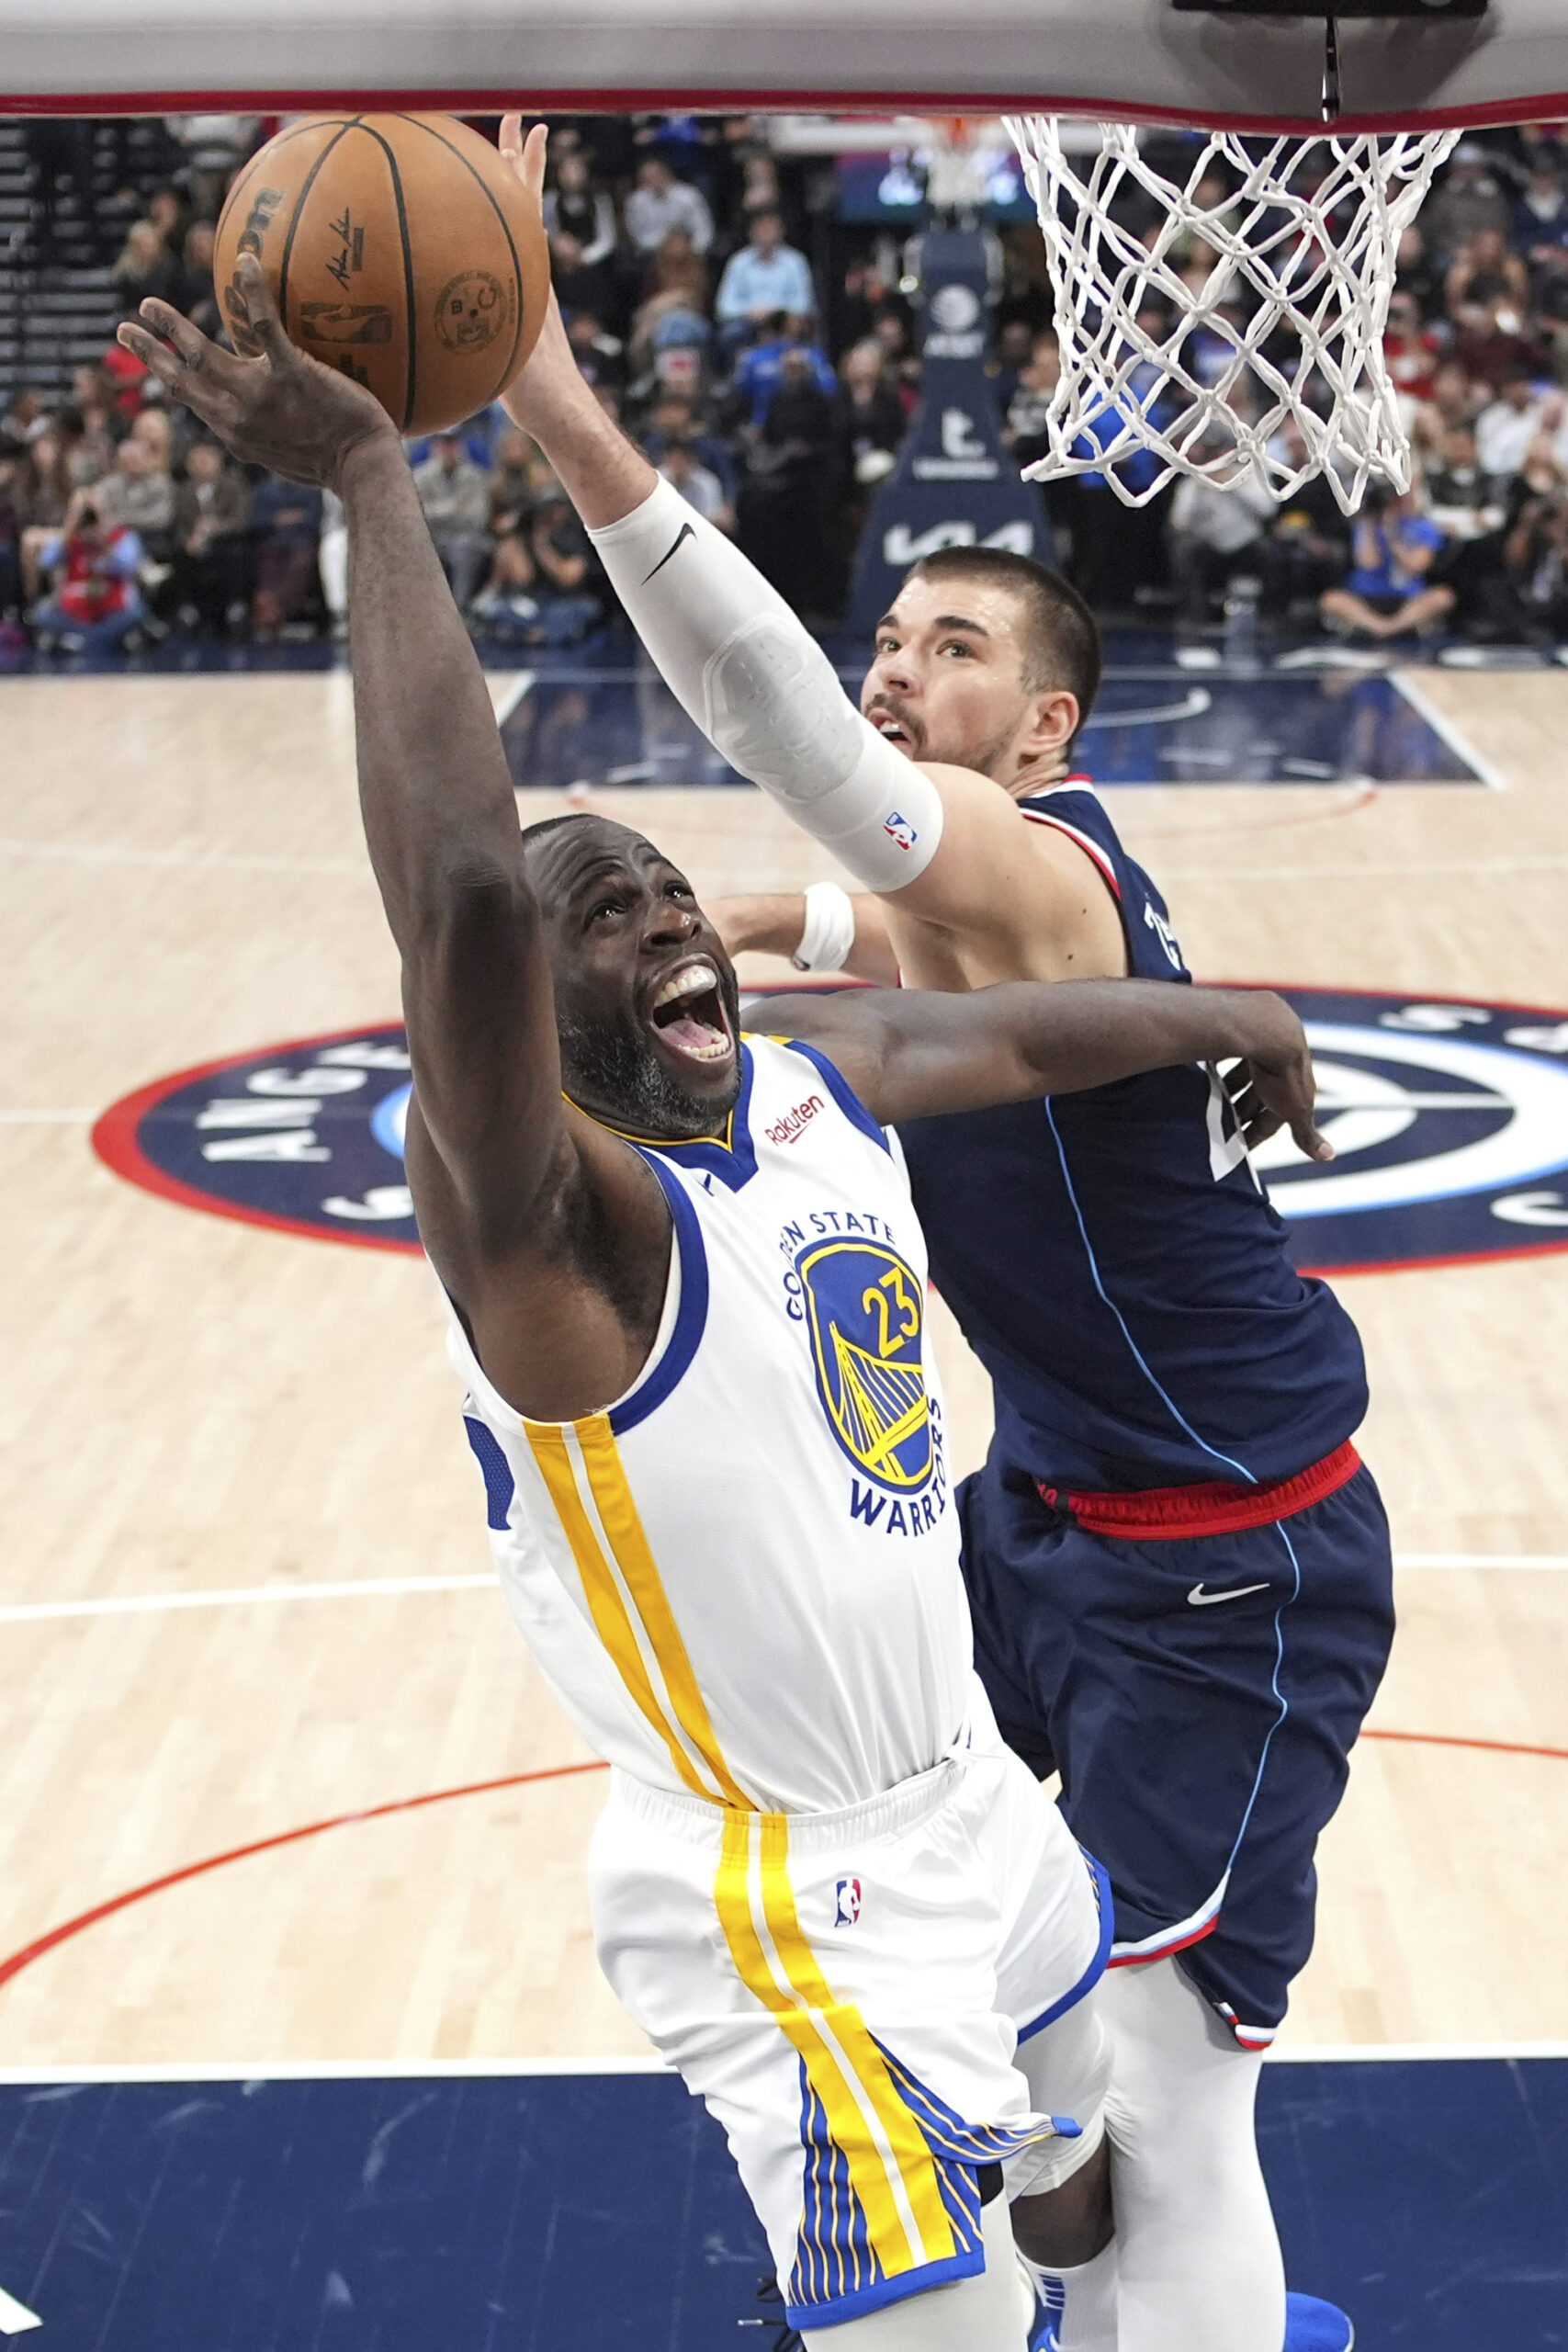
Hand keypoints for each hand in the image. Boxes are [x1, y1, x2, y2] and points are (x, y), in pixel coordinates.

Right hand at [115, 255, 395, 488]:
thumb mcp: (293, 460)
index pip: (196, 403)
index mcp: (237, 436)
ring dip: (170, 326)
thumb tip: (271, 426)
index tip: (158, 367)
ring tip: (148, 303)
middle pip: (180, 379)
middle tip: (123, 330)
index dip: (173, 381)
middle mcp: (238, 417)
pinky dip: (251, 289)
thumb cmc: (340, 467)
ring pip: (201, 353)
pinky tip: (246, 259)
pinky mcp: (290, 372)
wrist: (363, 470)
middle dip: (148, 354)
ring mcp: (260, 394)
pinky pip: (264, 324)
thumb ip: (273, 437)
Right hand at [496, 118, 589, 433]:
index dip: (530, 166)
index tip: (532, 127)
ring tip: (501, 157)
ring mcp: (526, 286)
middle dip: (519, 158)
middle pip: (524, 200)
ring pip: (515, 224)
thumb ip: (484, 326)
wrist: (561, 413)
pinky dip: (493, 232)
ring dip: (508, 189)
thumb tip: (449, 303)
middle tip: (517, 119)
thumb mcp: (510, 350)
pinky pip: (504, 255)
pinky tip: (478, 230)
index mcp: (530, 271)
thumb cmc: (538, 388)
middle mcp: (531, 270)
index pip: (528, 203)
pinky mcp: (521, 306)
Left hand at [1218, 992, 1332, 1162]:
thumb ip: (1306, 1133)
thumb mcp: (1295, 1109)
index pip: (1275, 1113)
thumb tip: (1329, 1156)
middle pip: (1257, 1093)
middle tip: (1219, 1129)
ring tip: (1208, 1106)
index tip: (1239, 1147)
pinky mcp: (1238, 1032)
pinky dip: (1214, 1066)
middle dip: (1241, 1111)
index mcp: (1293, 1082)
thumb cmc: (1283, 1074)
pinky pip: (1223, 1055)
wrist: (1267, 1030)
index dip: (1258, 1131)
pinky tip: (1200, 1075)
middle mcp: (1277, 1063)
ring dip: (1227, 1090)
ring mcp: (1258, 1046)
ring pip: (1240, 1075)